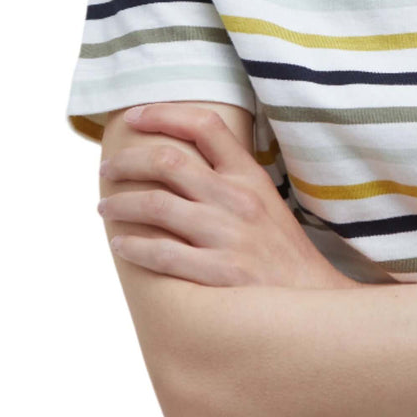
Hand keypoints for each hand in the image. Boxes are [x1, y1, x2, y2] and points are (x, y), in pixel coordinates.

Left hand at [99, 102, 363, 290]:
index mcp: (250, 175)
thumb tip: (181, 156)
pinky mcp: (218, 273)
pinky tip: (120, 245)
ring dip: (121, 204)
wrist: (311, 302)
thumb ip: (230, 176)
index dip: (164, 115)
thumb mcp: (265, 200)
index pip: (204, 126)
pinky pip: (161, 253)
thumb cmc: (281, 250)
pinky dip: (133, 246)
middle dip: (128, 161)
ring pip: (156, 205)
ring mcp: (228, 235)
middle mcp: (238, 199)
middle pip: (169, 161)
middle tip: (107, 169)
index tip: (135, 117)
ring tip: (105, 207)